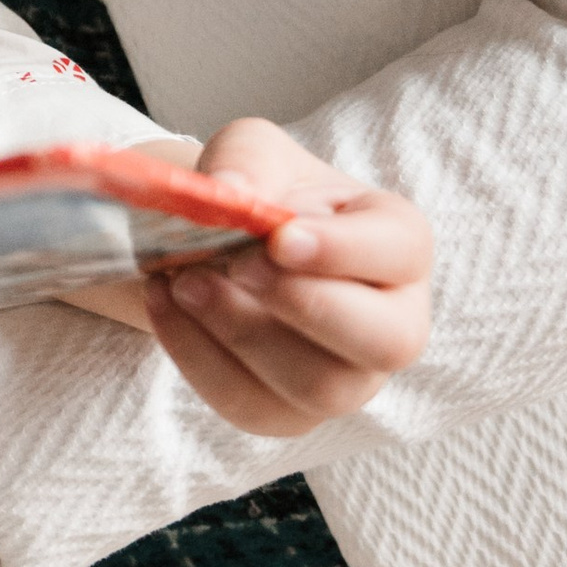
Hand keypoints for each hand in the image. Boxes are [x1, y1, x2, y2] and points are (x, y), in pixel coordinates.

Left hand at [140, 115, 431, 436]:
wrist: (222, 245)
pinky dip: (198, 357)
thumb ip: (248, 160)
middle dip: (305, 304)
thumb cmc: (263, 193)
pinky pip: (252, 406)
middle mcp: (392, 321)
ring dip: (241, 332)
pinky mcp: (288, 414)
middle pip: (386, 340)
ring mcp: (348, 380)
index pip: (400, 251)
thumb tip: (229, 189)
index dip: (344, 250)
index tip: (278, 236)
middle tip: (233, 264)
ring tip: (183, 281)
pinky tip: (166, 304)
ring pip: (318, 385)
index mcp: (398, 244)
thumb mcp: (255, 152)